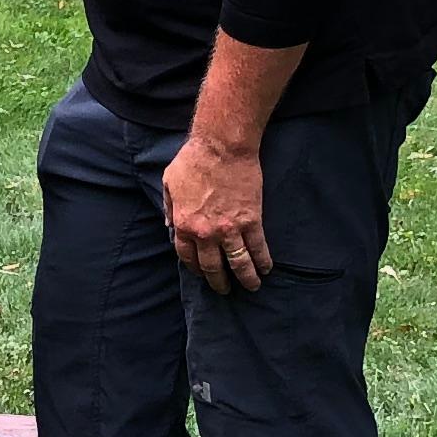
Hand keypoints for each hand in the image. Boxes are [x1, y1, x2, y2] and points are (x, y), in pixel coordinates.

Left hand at [162, 130, 271, 293]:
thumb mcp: (169, 183)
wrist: (222, 147)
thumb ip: (169, 207)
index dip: (195, 268)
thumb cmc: (193, 160)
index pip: (188, 256)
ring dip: (245, 278)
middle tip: (224, 289)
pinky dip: (263, 260)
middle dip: (218, 281)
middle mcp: (206, 233)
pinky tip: (266, 268)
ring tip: (251, 286)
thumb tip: (170, 225)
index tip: (202, 273)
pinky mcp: (251, 221)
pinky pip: (258, 247)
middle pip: (212, 266)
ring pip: (238, 263)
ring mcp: (229, 229)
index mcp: (184, 224)